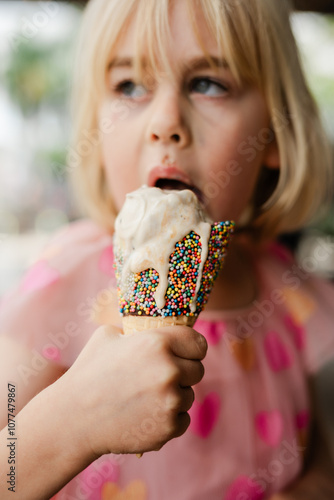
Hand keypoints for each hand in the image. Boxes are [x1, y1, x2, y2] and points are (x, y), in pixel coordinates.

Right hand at [61, 324, 206, 457]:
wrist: (73, 418)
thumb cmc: (89, 372)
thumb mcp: (109, 335)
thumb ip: (138, 330)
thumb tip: (154, 326)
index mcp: (157, 343)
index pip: (198, 343)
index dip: (191, 348)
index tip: (184, 353)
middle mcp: (169, 370)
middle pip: (197, 370)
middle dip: (182, 372)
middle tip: (158, 377)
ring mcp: (171, 401)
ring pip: (189, 395)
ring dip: (174, 396)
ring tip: (145, 397)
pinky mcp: (168, 427)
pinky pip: (182, 419)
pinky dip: (168, 418)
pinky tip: (144, 414)